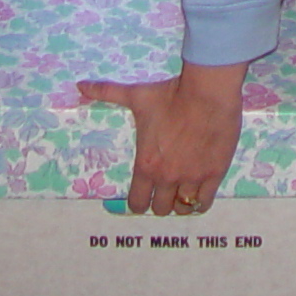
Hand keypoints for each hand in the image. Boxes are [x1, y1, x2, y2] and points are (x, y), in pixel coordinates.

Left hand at [77, 61, 245, 214]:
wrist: (208, 92)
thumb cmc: (171, 95)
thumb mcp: (136, 96)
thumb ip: (107, 93)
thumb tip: (81, 85)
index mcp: (146, 165)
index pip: (137, 203)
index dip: (138, 201)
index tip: (142, 195)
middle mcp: (167, 178)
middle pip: (160, 209)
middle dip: (160, 201)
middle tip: (164, 188)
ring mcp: (192, 178)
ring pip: (182, 208)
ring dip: (180, 202)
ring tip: (182, 191)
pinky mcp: (213, 175)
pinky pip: (203, 203)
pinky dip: (200, 201)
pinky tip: (199, 192)